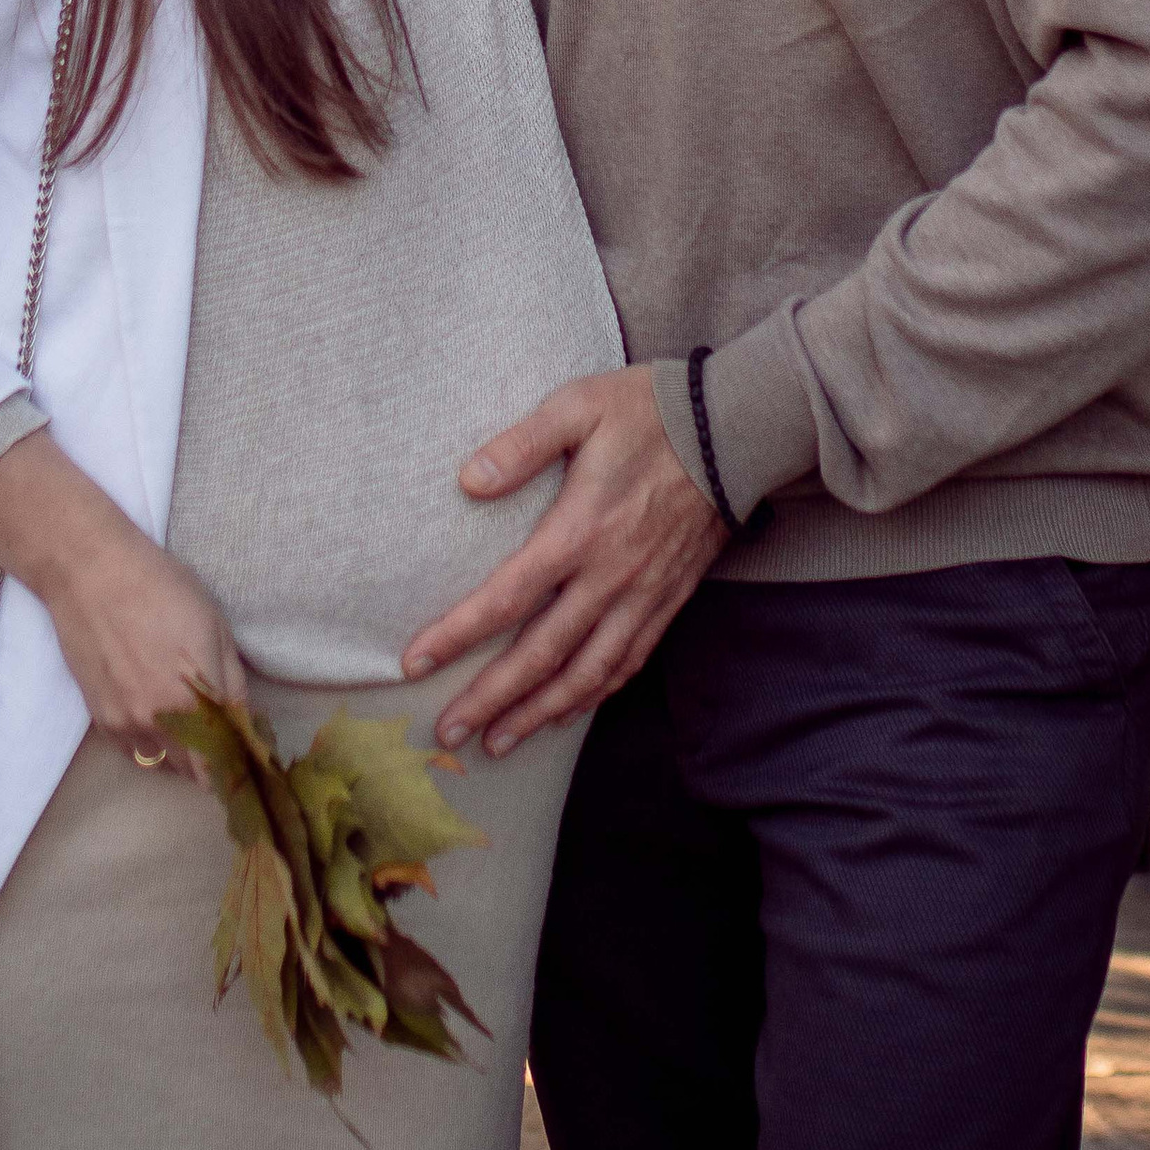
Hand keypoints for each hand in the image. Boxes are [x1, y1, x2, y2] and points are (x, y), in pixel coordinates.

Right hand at [0, 431, 246, 771]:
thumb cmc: (161, 588)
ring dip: (179, 753)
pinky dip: (148, 742)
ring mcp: (127, 723)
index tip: (243, 756)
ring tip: (185, 719)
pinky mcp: (101, 719)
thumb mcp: (214, 626)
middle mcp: (161, 722)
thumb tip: (245, 724)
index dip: (236, 766)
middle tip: (218, 733)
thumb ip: (232, 683)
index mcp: (196, 698)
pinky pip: (134, 750)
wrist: (90, 572)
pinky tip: (154, 711)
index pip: (222, 766)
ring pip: (163, 763)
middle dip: (210, 759)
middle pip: (194, 771)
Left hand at [403, 367, 725, 757]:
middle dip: (491, 699)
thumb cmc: (650, 412)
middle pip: (541, 655)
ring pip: (587, 674)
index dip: (457, 634)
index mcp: (579, 531)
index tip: (415, 661)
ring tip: (500, 742)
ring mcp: (643, 594)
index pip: (507, 598)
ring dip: (540, 713)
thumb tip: (469, 480)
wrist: (734, 429)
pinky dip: (595, 694)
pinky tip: (568, 710)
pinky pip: (628, 661)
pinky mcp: (669, 599)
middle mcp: (609, 576)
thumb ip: (522, 444)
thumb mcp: (578, 407)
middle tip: (449, 731)